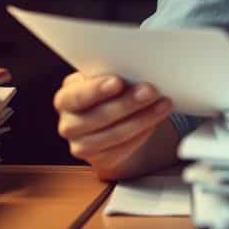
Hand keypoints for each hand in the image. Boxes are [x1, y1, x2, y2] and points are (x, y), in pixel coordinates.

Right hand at [53, 72, 172, 179]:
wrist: (116, 121)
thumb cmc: (112, 94)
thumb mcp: (106, 80)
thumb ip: (112, 74)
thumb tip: (136, 67)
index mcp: (66, 98)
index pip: (75, 96)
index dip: (96, 90)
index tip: (118, 82)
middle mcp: (69, 125)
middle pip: (96, 117)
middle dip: (126, 103)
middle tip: (150, 91)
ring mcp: (81, 146)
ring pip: (112, 135)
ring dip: (141, 119)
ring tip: (162, 105)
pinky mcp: (99, 161)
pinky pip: (122, 150)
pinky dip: (141, 135)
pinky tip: (154, 122)